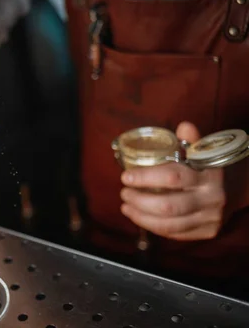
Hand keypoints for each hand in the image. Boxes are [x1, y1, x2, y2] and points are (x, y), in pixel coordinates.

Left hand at [120, 122, 225, 240]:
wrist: (240, 187)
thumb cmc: (210, 166)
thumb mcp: (205, 150)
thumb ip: (191, 141)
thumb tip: (183, 126)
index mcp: (208, 174)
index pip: (173, 177)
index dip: (145, 178)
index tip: (125, 177)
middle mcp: (211, 198)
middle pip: (168, 206)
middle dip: (140, 201)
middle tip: (124, 193)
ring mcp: (211, 218)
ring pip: (170, 224)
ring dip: (142, 217)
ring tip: (126, 207)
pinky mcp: (209, 232)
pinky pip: (177, 234)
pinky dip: (155, 228)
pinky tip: (140, 218)